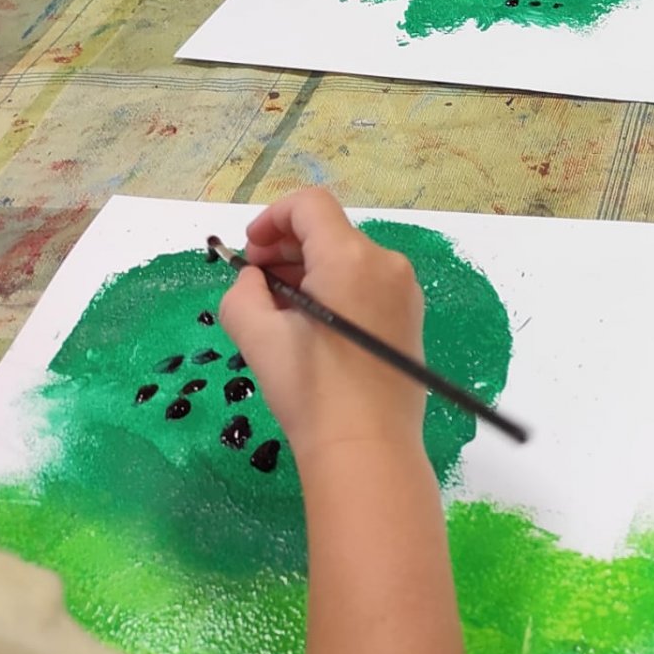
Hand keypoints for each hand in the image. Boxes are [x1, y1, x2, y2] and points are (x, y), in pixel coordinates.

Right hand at [219, 188, 425, 466]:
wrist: (367, 448)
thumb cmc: (310, 391)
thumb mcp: (257, 336)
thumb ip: (242, 291)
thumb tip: (254, 278)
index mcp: (350, 256)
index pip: (310, 205)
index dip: (272, 218)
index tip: (249, 251)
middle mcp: (385, 262)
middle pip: (330, 230)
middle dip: (286, 247)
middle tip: (254, 280)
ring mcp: (404, 289)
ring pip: (348, 257)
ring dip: (308, 269)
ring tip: (277, 308)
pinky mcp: (411, 315)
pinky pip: (366, 283)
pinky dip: (334, 288)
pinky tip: (311, 324)